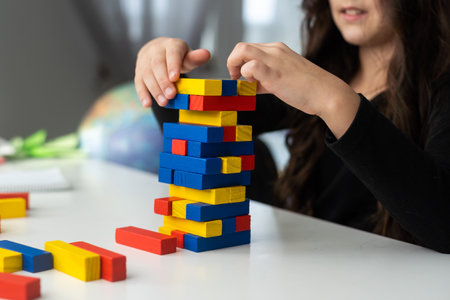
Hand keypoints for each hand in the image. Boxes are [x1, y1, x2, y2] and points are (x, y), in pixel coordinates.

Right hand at [134, 37, 210, 106]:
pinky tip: (147, 104)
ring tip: (164, 102)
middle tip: (171, 95)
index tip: (175, 78)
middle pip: (157, 65)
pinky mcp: (138, 71)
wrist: (159, 51)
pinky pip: (138, 82)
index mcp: (171, 45)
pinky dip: (143, 94)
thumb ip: (195, 58)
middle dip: (164, 81)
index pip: (172, 53)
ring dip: (155, 90)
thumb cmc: (177, 56)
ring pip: (147, 74)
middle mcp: (155, 50)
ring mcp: (144, 60)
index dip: (173, 65)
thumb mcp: (187, 56)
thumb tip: (206, 54)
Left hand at [227, 42, 359, 137]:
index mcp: (278, 49)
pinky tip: (253, 87)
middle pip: (241, 46)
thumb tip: (251, 86)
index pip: (249, 48)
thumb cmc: (308, 89)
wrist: (327, 94)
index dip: (240, 62)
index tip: (241, 77)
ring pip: (242, 50)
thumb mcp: (283, 78)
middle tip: (236, 78)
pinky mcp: (275, 73)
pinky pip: (251, 67)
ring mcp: (275, 60)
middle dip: (233, 62)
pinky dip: (246, 76)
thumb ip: (265, 79)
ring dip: (235, 66)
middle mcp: (275, 50)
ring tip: (243, 81)